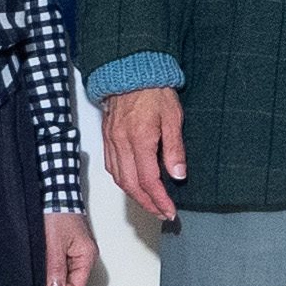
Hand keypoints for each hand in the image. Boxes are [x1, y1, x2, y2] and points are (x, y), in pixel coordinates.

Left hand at [42, 211, 98, 285]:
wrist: (53, 194)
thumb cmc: (57, 212)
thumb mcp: (53, 244)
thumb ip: (55, 268)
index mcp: (87, 255)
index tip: (46, 280)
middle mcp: (85, 255)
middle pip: (70, 281)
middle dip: (55, 277)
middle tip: (44, 264)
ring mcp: (77, 251)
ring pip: (64, 272)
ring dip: (52, 268)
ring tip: (45, 254)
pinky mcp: (69, 246)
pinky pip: (60, 262)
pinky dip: (51, 260)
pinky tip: (45, 251)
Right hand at [101, 86, 186, 224]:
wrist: (131, 72)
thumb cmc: (154, 91)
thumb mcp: (173, 118)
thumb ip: (175, 149)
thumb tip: (178, 175)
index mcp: (140, 139)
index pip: (149, 180)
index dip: (159, 199)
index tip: (170, 210)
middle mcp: (121, 144)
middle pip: (131, 185)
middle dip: (147, 203)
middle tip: (162, 213)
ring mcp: (111, 142)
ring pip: (119, 179)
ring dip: (135, 196)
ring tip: (150, 203)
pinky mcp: (107, 139)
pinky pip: (112, 167)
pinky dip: (123, 181)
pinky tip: (133, 184)